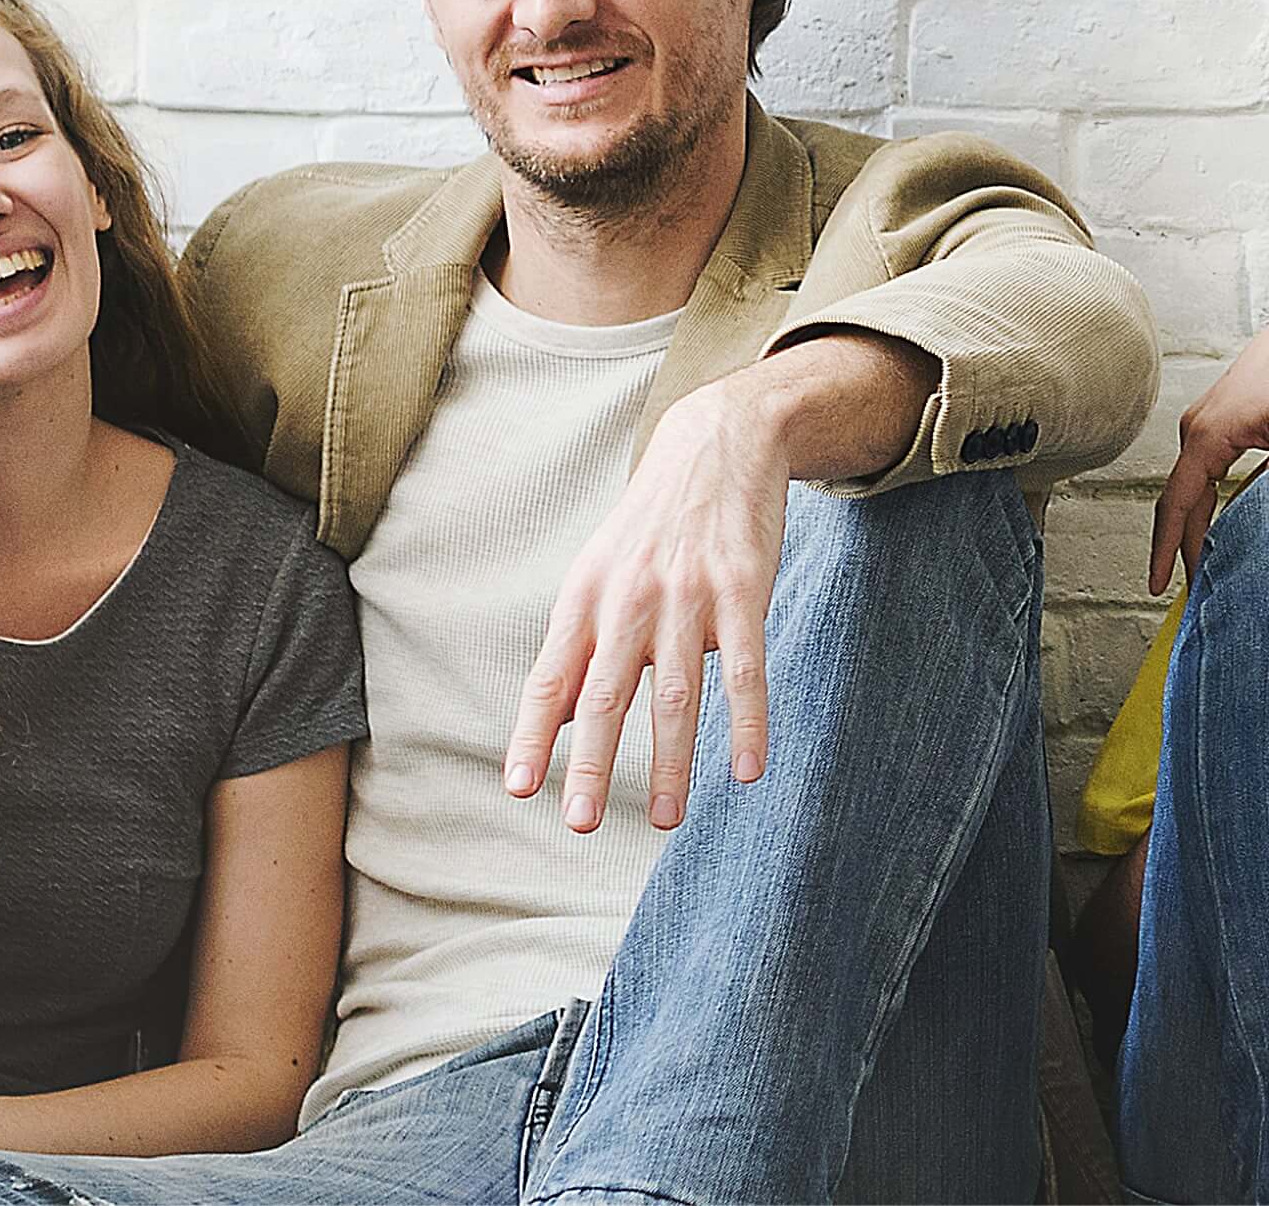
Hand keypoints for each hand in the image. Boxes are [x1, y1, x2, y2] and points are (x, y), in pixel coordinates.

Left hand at [506, 380, 797, 831]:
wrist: (717, 446)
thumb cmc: (653, 527)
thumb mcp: (602, 573)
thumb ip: (585, 644)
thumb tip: (561, 717)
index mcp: (586, 601)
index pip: (552, 681)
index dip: (533, 736)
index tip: (520, 789)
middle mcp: (629, 602)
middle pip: (606, 697)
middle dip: (592, 765)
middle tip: (580, 822)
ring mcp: (687, 598)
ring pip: (676, 695)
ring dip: (671, 763)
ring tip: (668, 820)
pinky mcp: (742, 592)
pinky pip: (746, 671)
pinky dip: (746, 724)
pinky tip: (747, 769)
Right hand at [1152, 299, 1268, 592]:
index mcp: (1207, 436)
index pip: (1177, 504)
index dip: (1167, 548)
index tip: (1158, 585)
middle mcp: (1197, 431)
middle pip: (1180, 502)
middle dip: (1181, 548)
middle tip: (1189, 594)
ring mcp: (1205, 427)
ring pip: (1193, 490)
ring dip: (1195, 528)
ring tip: (1205, 569)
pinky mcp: (1221, 425)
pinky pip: (1206, 476)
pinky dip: (1209, 506)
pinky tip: (1222, 529)